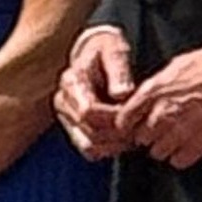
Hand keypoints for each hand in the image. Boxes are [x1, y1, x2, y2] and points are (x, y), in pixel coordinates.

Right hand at [55, 24, 135, 158]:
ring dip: (115, 144)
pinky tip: (124, 138)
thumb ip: (118, 70)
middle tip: (138, 125)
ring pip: (90, 146)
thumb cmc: (107, 51)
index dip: (113, 116)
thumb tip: (120, 93)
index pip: (88, 112)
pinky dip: (109, 149)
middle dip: (118, 132)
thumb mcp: (115, 50)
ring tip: (133, 132)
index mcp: (72, 82)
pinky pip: (90, 151)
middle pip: (90, 132)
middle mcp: (64, 102)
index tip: (131, 110)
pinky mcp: (73, 129)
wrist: (96, 54)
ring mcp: (67, 118)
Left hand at [115, 43, 201, 171]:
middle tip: (159, 129)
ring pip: (158, 152)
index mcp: (153, 92)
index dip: (128, 123)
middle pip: (140, 138)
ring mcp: (180, 132)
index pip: (125, 119)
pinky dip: (181, 156)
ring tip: (176, 138)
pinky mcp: (199, 145)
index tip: (134, 124)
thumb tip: (147, 97)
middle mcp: (162, 114)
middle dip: (147, 135)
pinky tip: (189, 146)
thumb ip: (157, 86)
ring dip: (164, 147)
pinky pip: (179, 161)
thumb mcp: (175, 66)